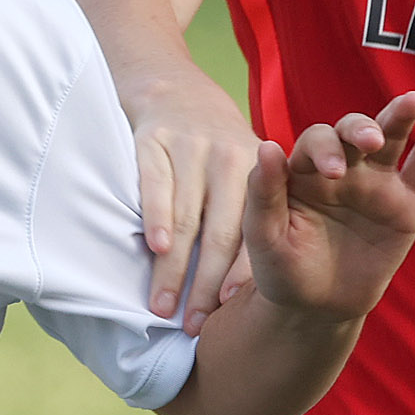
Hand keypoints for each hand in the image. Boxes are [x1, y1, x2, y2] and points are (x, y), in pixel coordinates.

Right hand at [127, 61, 262, 323]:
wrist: (173, 87)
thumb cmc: (213, 150)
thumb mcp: (244, 171)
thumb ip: (250, 219)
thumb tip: (244, 297)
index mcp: (259, 174)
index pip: (255, 235)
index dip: (244, 276)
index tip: (232, 313)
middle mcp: (229, 159)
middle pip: (221, 234)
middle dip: (206, 286)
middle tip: (194, 328)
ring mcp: (192, 148)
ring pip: (186, 219)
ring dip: (173, 269)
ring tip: (162, 309)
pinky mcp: (154, 140)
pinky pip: (156, 185)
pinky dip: (156, 217)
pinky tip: (155, 249)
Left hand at [237, 93, 414, 325]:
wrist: (318, 308)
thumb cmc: (284, 270)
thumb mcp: (264, 237)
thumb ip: (264, 193)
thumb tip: (267, 146)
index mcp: (304, 170)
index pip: (316, 142)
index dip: (324, 149)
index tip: (333, 173)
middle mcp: (342, 167)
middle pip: (351, 130)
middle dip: (360, 129)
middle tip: (369, 141)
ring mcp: (377, 181)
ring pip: (390, 137)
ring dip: (398, 116)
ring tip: (413, 101)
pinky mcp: (408, 201)